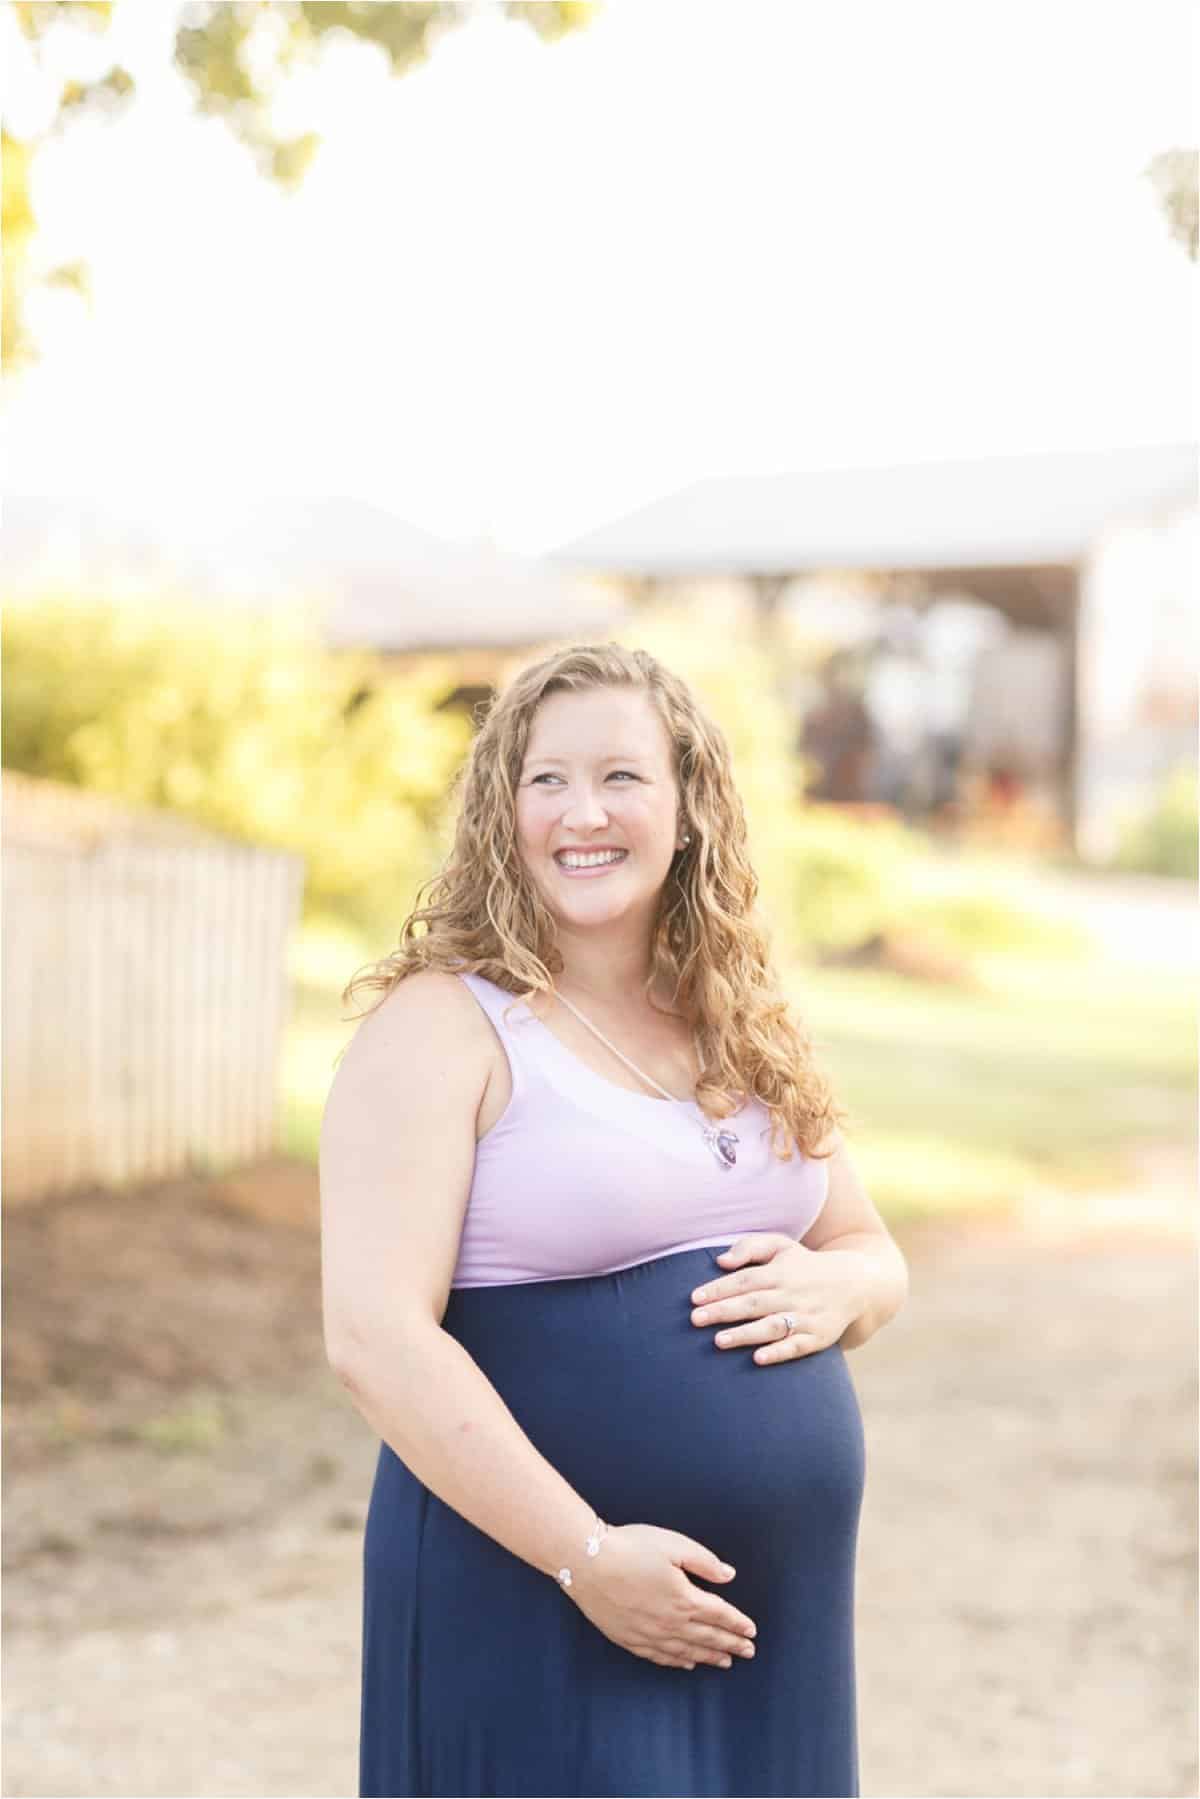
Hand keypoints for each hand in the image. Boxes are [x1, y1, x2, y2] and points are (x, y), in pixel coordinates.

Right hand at [565, 1522, 758, 1671]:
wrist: (586, 1562)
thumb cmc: (630, 1547)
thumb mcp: (673, 1545)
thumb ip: (704, 1562)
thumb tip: (729, 1575)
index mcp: (684, 1598)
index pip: (719, 1615)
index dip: (737, 1624)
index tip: (752, 1632)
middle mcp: (670, 1623)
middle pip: (707, 1637)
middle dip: (730, 1645)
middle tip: (748, 1653)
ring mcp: (649, 1635)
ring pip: (686, 1651)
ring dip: (709, 1657)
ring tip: (725, 1662)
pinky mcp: (629, 1639)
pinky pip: (661, 1657)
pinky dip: (678, 1662)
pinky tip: (687, 1663)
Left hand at [690, 1231, 866, 1362]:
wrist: (856, 1284)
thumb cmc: (805, 1266)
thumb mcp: (782, 1246)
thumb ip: (750, 1247)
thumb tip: (720, 1261)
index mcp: (779, 1271)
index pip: (744, 1279)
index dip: (719, 1288)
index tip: (693, 1298)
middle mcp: (792, 1294)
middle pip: (754, 1303)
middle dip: (723, 1311)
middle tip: (695, 1319)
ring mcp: (806, 1317)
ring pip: (772, 1326)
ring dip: (745, 1334)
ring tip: (718, 1341)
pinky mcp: (818, 1338)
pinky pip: (797, 1347)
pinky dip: (778, 1353)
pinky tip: (758, 1359)